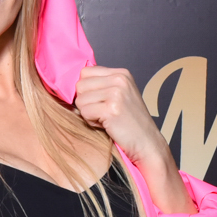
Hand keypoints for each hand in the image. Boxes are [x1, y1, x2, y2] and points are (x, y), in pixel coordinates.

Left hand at [75, 66, 196, 214]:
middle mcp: (119, 79)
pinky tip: (107, 125)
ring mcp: (116, 93)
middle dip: (86, 102)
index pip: (85, 72)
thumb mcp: (119, 96)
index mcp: (121, 73)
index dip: (86, 90)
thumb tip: (68, 85)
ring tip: (106, 119)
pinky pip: (84, 112)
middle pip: (80, 85)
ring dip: (89, 113)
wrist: (147, 144)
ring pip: (80, 99)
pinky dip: (91, 122)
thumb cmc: (129, 123)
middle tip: (104, 113)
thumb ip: (100, 86)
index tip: (99, 102)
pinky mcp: (112, 108)